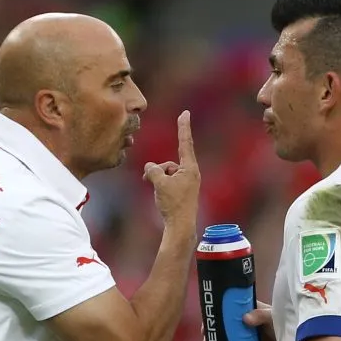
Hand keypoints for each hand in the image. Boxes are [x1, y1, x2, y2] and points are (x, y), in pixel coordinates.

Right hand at [143, 110, 198, 227]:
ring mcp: (187, 183)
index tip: (185, 113)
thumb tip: (150, 167)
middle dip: (158, 171)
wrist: (180, 227)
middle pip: (170, 164)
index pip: (185, 143)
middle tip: (149, 180)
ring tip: (157, 193)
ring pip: (167, 174)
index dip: (183, 127)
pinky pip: (168, 182)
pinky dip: (161, 186)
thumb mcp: (159, 183)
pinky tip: (159, 197)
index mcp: (190, 169)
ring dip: (158, 180)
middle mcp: (191, 174)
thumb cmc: (173, 205)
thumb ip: (153, 170)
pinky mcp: (183, 192)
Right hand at [200, 301, 276, 340]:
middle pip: (223, 326)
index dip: (216, 314)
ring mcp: (244, 339)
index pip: (228, 310)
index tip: (208, 320)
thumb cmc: (284, 323)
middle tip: (206, 337)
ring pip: (225, 340)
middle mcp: (243, 324)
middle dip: (212, 331)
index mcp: (248, 311)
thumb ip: (260, 315)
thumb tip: (245, 318)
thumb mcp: (273, 316)